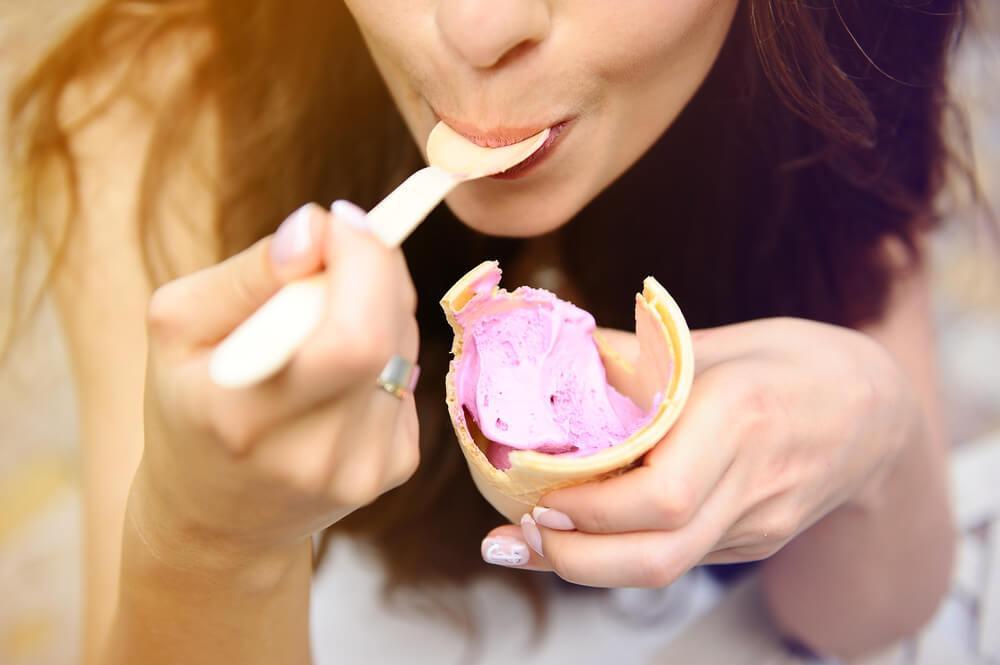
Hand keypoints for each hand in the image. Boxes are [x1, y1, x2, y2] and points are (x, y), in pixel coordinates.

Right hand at [134, 201, 420, 563]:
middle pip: (388, 337)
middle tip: (341, 249)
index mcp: (246, 420)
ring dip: (380, 306)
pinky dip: (384, 348)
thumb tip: (317, 230)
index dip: (363, 263)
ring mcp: (363, 469)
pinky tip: (341, 366)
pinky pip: (407, 377)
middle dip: (375, 269)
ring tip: (328, 312)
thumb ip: (247, 274)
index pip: (351, 337)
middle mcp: (316, 456)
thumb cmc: (189, 407)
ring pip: (404, 348)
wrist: (218, 518)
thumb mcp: (178, 329)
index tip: (338, 221)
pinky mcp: (393, 469)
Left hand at [482, 318, 914, 585]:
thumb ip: (640, 356)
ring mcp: (759, 522)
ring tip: (531, 539)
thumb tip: (559, 356)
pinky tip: (583, 532)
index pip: (661, 495)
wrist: (879, 413)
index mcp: (742, 417)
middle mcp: (752, 482)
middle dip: (575, 558)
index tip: (533, 491)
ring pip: (666, 569)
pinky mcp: (755, 541)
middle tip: (516, 534)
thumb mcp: (720, 340)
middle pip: (658, 556)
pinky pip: (680, 557)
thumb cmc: (795, 362)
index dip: (589, 508)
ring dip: (588, 565)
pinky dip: (622, 552)